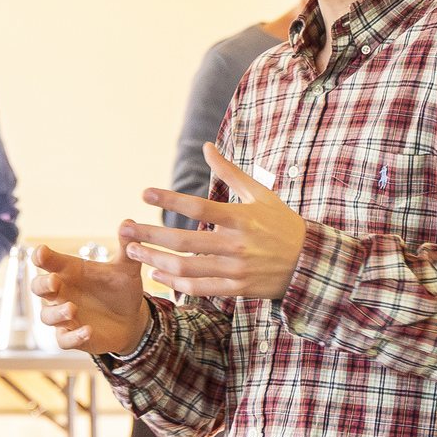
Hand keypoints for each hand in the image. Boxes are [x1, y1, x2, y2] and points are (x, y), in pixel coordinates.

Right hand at [30, 243, 149, 355]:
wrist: (132, 319)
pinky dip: (73, 337)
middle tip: (55, 281)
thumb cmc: (121, 289)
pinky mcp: (73, 337)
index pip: (48, 262)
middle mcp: (62, 293)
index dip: (41, 257)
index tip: (41, 253)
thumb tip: (129, 222)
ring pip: (47, 316)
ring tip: (72, 308)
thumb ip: (126, 247)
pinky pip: (64, 340)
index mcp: (70, 272)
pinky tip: (87, 330)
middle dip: (43, 284)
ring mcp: (65, 317)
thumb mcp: (126, 268)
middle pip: (38, 288)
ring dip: (57, 313)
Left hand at [122, 146, 308, 300]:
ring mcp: (236, 269)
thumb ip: (230, 172)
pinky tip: (157, 276)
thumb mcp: (260, 194)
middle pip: (184, 241)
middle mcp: (236, 244)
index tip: (143, 192)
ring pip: (186, 268)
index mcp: (241, 218)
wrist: (310, 263)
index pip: (198, 207)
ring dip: (155, 261)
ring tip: (134, 253)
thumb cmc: (282, 224)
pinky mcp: (237, 289)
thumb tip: (206, 146)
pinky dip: (175, 284)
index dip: (168, 199)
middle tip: (126, 230)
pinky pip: (200, 289)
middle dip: (150, 235)